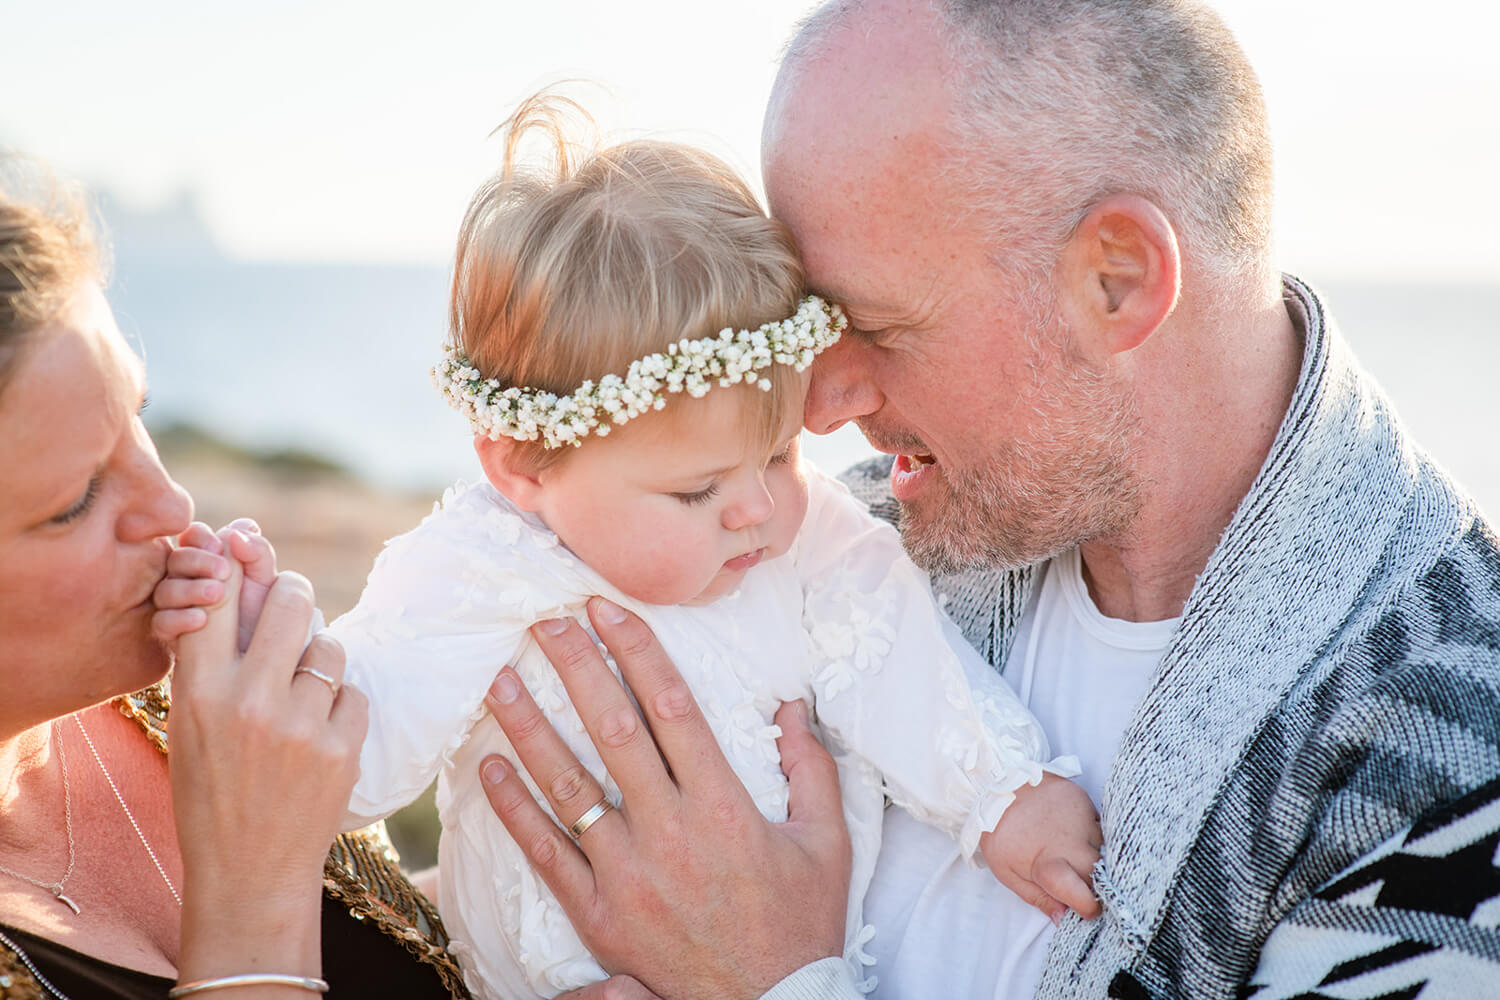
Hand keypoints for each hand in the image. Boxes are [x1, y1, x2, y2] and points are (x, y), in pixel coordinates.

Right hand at [152, 518, 276, 651]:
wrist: (266, 650)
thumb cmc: (264, 608)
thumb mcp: (266, 577)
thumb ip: (257, 549)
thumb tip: (239, 529)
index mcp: (208, 558)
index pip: (192, 536)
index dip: (201, 537)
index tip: (219, 546)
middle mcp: (186, 578)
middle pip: (175, 560)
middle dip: (198, 561)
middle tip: (224, 571)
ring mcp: (175, 606)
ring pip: (166, 591)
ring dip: (190, 589)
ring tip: (219, 594)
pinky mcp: (171, 634)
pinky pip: (161, 623)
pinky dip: (179, 619)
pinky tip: (201, 619)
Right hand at [167, 540, 367, 980]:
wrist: (248, 871)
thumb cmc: (212, 787)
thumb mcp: (192, 720)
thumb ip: (214, 650)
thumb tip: (239, 557)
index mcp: (198, 692)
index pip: (220, 595)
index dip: (235, 566)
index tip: (243, 556)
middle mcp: (249, 701)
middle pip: (294, 597)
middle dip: (296, 594)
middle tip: (293, 607)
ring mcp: (301, 725)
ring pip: (330, 644)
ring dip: (319, 657)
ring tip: (299, 693)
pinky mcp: (343, 747)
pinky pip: (352, 690)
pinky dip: (339, 703)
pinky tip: (318, 732)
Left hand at [479, 597, 849, 999]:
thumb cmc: (800, 924)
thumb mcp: (827, 842)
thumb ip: (811, 769)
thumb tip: (790, 706)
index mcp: (724, 806)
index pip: (673, 708)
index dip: (637, 652)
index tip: (606, 610)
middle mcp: (670, 832)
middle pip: (613, 732)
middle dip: (576, 670)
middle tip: (545, 623)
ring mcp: (629, 875)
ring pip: (569, 787)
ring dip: (531, 729)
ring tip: (500, 682)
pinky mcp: (600, 915)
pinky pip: (547, 854)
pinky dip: (515, 810)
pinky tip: (490, 769)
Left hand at [979, 773, 1102, 923]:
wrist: (994, 785)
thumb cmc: (999, 833)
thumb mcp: (1008, 872)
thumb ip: (1038, 898)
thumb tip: (1063, 919)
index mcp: (1049, 863)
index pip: (1084, 895)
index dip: (1089, 907)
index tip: (1086, 911)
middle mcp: (1071, 842)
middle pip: (1099, 873)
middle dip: (1093, 882)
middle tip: (1075, 880)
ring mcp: (1081, 818)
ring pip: (1102, 848)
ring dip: (1093, 856)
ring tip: (1071, 852)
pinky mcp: (1084, 800)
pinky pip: (1100, 825)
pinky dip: (1091, 834)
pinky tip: (1073, 833)